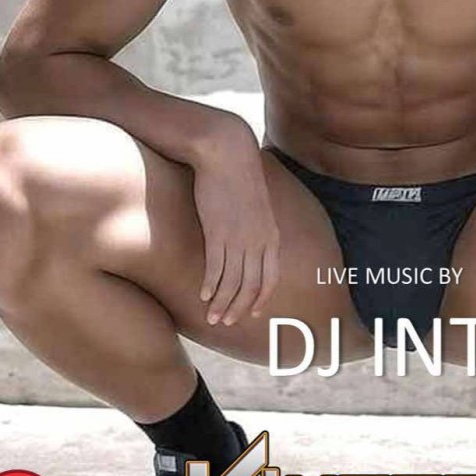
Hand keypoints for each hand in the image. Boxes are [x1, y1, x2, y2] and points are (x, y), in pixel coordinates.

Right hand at [191, 133, 279, 327]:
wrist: (227, 153)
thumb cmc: (239, 177)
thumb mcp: (255, 205)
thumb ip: (256, 226)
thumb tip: (250, 240)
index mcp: (271, 235)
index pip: (270, 278)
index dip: (261, 298)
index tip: (254, 312)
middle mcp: (259, 241)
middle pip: (251, 286)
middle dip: (239, 308)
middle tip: (226, 323)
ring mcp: (239, 238)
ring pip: (233, 282)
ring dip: (222, 303)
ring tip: (213, 317)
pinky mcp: (218, 232)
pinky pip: (216, 268)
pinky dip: (211, 285)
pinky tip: (204, 295)